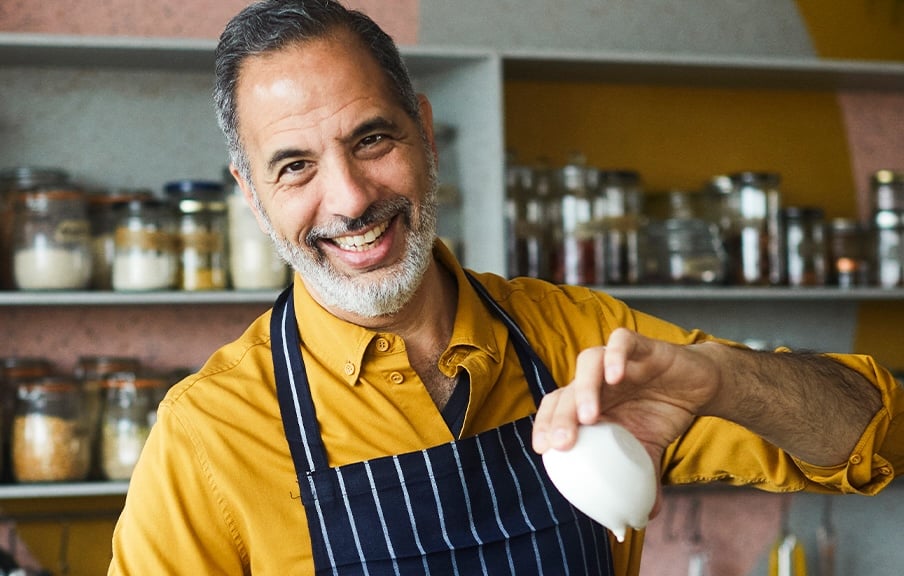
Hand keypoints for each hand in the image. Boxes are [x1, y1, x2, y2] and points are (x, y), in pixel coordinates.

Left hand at [532, 327, 721, 504]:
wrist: (699, 387)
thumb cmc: (661, 414)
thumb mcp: (649, 450)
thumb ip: (642, 479)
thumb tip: (642, 518)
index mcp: (590, 403)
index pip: (555, 408)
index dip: (544, 424)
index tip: (543, 450)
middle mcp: (596, 380)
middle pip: (567, 390)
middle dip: (560, 416)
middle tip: (562, 443)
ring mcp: (616, 360)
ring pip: (587, 362)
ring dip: (585, 388)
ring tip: (590, 416)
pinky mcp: (640, 345)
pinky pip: (622, 342)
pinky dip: (615, 355)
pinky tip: (616, 376)